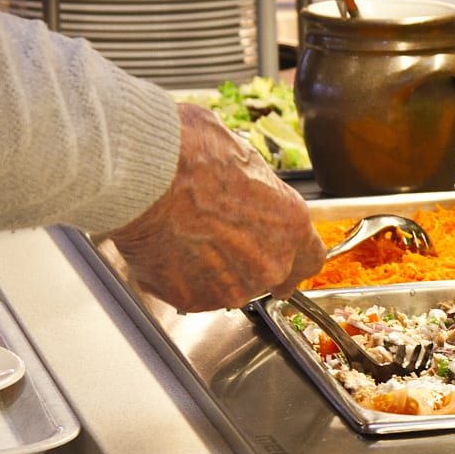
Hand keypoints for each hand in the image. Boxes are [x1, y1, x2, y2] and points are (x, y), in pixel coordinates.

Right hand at [106, 104, 325, 311]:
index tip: (286, 265)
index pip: (310, 259)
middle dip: (245, 262)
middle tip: (216, 239)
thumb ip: (254, 185)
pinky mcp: (192, 298)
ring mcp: (231, 286)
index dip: (294, 262)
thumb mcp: (240, 155)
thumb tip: (243, 177)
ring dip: (211, 270)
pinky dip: (178, 277)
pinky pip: (190, 292)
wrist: (144, 176)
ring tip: (185, 236)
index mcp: (289, 225)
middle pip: (267, 276)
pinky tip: (166, 248)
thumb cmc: (189, 156)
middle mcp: (268, 263)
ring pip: (227, 286)